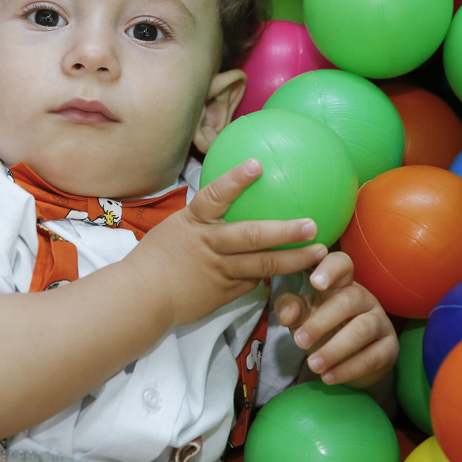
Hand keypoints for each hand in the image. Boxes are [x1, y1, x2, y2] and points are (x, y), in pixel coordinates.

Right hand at [130, 158, 327, 328]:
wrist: (141, 297)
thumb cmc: (156, 258)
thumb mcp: (176, 227)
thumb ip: (203, 216)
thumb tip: (229, 195)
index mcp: (193, 223)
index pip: (215, 196)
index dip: (236, 180)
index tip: (257, 164)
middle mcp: (209, 245)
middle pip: (252, 236)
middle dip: (285, 230)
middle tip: (312, 224)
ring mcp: (218, 271)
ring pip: (262, 265)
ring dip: (294, 259)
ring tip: (320, 252)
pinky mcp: (223, 293)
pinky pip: (252, 283)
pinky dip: (271, 277)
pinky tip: (295, 274)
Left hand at [273, 251, 398, 387]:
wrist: (349, 362)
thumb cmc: (322, 328)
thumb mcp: (301, 316)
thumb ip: (290, 309)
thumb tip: (288, 314)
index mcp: (342, 284)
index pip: (342, 264)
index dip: (330, 269)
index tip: (314, 281)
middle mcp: (364, 298)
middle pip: (349, 300)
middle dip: (322, 322)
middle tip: (299, 342)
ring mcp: (380, 322)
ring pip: (362, 330)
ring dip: (334, 349)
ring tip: (312, 365)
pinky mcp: (389, 348)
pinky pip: (372, 357)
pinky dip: (348, 369)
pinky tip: (328, 377)